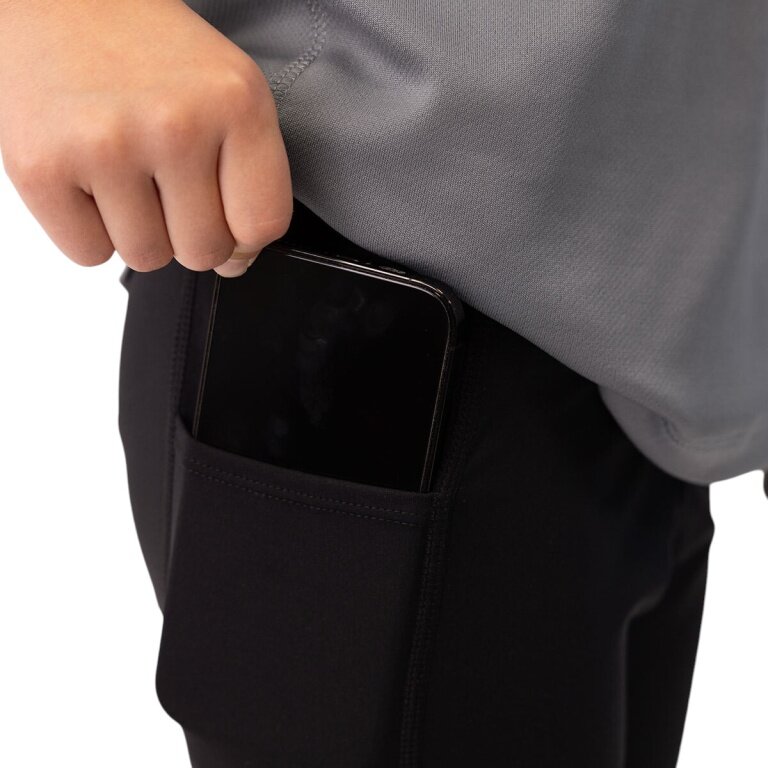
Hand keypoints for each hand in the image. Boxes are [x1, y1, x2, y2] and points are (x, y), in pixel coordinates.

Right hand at [0, 0, 292, 276]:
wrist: (53, 0)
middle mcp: (175, 124)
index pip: (262, 224)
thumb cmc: (146, 49)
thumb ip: (250, 175)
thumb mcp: (227, 89)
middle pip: (204, 253)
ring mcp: (106, 146)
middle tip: (164, 181)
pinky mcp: (41, 167)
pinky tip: (88, 178)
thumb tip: (238, 261)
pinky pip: (89, 254)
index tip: (226, 219)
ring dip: (138, 230)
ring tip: (124, 171)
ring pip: (147, 258)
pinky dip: (90, 230)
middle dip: (187, 232)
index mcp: (237, 103)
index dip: (245, 237)